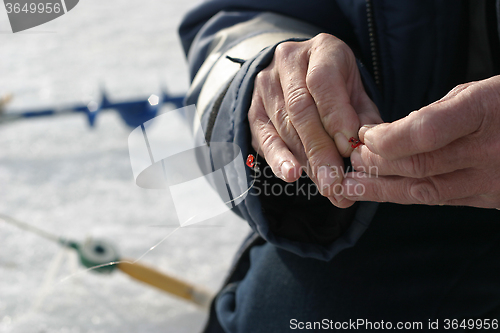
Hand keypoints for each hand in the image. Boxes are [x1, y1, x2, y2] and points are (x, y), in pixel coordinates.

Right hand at [248, 33, 381, 206]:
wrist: (298, 74)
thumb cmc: (337, 86)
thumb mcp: (356, 92)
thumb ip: (363, 118)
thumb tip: (367, 151)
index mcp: (321, 49)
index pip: (322, 80)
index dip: (335, 115)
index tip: (349, 148)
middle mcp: (288, 61)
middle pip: (300, 109)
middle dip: (320, 150)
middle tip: (336, 182)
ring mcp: (265, 85)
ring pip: (284, 127)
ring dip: (306, 161)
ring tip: (327, 187)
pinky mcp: (253, 110)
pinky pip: (265, 138)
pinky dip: (280, 159)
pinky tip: (291, 175)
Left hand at [342, 75, 499, 208]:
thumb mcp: (479, 91)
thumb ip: (436, 114)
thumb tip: (392, 135)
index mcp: (488, 111)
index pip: (427, 133)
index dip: (389, 138)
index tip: (366, 136)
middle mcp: (491, 151)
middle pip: (420, 166)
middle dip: (378, 164)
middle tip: (354, 159)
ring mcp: (494, 181)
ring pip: (426, 192)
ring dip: (383, 189)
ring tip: (353, 186)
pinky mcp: (492, 200)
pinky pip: (442, 200)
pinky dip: (408, 195)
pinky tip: (383, 192)